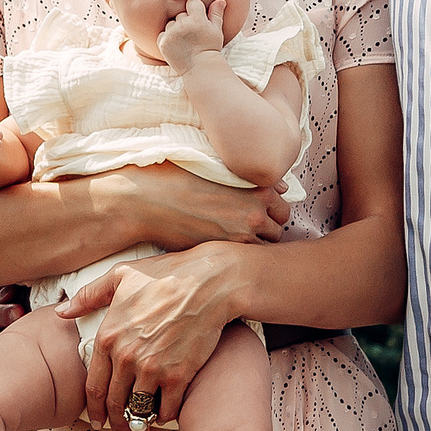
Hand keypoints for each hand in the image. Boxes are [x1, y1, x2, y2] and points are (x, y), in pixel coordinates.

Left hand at [57, 250, 239, 430]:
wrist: (208, 282)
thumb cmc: (165, 275)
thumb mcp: (120, 276)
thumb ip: (88, 296)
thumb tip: (62, 311)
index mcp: (108, 336)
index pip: (93, 386)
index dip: (93, 408)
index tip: (97, 419)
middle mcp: (127, 357)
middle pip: (114, 402)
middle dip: (113, 420)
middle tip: (116, 428)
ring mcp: (153, 369)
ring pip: (139, 408)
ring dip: (138, 421)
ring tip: (139, 425)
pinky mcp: (179, 375)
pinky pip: (167, 408)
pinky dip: (164, 416)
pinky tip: (164, 414)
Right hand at [107, 163, 289, 249]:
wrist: (147, 200)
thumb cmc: (178, 178)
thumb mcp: (220, 168)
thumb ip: (253, 179)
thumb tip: (281, 187)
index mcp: (259, 189)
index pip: (283, 209)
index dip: (270, 213)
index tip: (256, 214)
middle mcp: (255, 214)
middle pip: (278, 232)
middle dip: (266, 231)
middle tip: (244, 229)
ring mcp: (240, 236)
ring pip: (262, 250)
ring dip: (252, 246)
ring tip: (232, 241)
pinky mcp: (222, 252)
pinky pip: (243, 262)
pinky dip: (236, 257)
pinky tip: (222, 250)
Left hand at [157, 0, 226, 67]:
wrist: (200, 68)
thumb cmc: (210, 48)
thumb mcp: (216, 31)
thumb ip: (216, 14)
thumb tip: (220, 0)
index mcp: (197, 19)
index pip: (192, 3)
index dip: (196, 10)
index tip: (199, 20)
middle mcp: (183, 25)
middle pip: (181, 14)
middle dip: (186, 21)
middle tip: (193, 35)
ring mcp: (171, 34)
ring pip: (171, 23)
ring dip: (176, 29)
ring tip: (185, 42)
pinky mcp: (163, 43)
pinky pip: (163, 33)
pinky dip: (168, 38)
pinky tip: (177, 46)